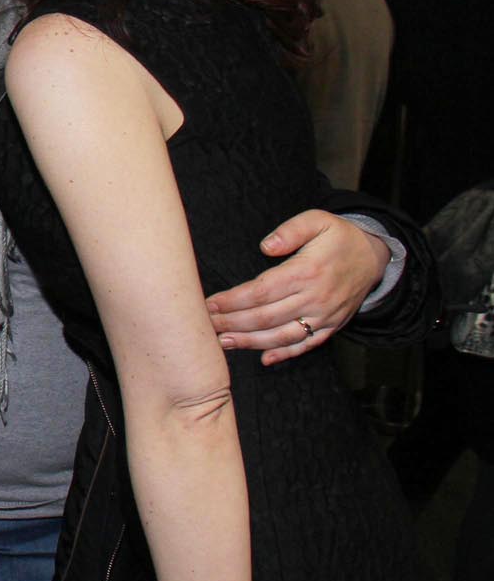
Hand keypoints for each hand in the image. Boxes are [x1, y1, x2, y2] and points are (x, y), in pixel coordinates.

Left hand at [207, 210, 389, 365]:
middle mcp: (315, 298)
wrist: (375, 257)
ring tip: (223, 343)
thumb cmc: (339, 237)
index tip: (210, 304)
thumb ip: (290, 231)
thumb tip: (266, 246)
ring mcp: (324, 316)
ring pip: (282, 336)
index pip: (262, 291)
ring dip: (251, 342)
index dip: (233, 301)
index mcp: (307, 272)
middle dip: (232, 323)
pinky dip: (284, 354)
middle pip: (266, 317)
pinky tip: (264, 359)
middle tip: (205, 326)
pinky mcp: (332, 326)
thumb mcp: (318, 221)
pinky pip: (306, 345)